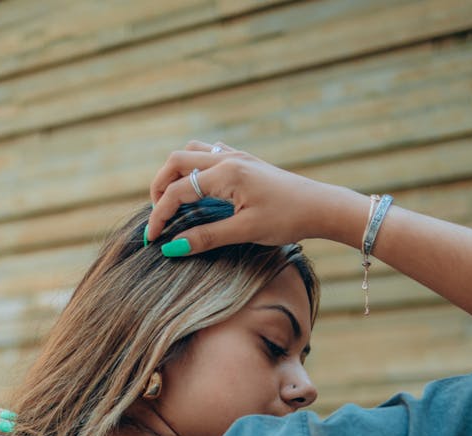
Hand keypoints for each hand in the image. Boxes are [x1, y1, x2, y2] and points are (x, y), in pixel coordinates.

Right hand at [147, 141, 341, 252]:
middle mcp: (227, 157)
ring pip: (191, 152)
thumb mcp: (245, 232)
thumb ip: (207, 237)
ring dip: (175, 173)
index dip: (160, 215)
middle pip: (176, 161)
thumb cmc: (286, 219)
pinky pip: (209, 153)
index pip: (178, 192)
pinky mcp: (244, 160)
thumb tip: (175, 248)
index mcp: (225, 174)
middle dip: (160, 187)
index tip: (152, 239)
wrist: (319, 205)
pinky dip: (193, 168)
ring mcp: (236, 155)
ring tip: (172, 200)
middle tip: (158, 216)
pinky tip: (198, 188)